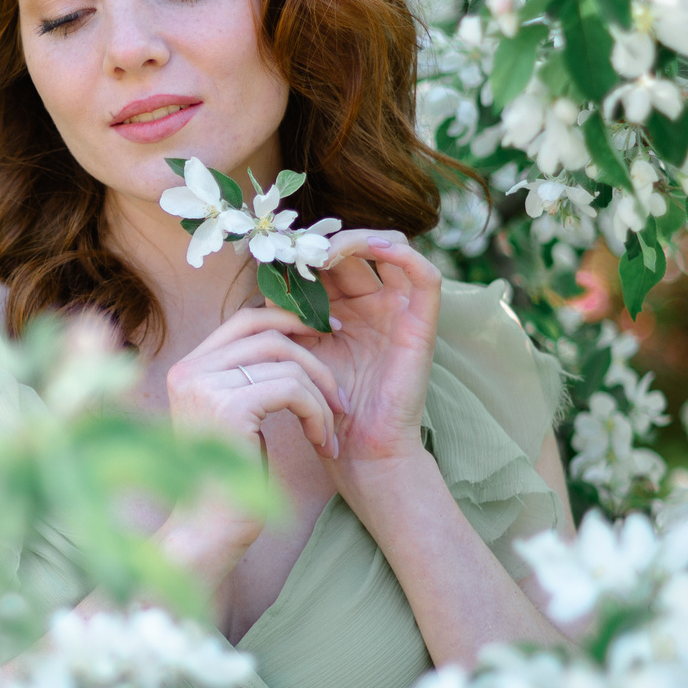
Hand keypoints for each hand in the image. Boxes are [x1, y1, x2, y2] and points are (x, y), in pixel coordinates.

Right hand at [157, 306, 348, 570]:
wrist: (211, 530)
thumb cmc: (229, 481)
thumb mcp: (237, 418)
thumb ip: (250, 378)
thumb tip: (291, 339)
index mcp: (187, 368)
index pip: (244, 319)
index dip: (288, 320)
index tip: (325, 334)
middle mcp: (188, 369)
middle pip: (266, 332)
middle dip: (313, 353)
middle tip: (341, 384)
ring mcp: (204, 384)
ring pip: (286, 361)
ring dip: (321, 394)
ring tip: (332, 427)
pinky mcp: (228, 405)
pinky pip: (293, 389)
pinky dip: (318, 414)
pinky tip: (323, 443)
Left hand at [297, 229, 441, 469]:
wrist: (354, 448)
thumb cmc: (321, 406)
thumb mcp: (295, 348)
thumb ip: (284, 310)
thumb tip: (263, 269)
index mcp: (342, 309)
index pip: (329, 258)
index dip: (307, 247)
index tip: (278, 248)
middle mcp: (373, 303)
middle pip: (356, 248)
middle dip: (326, 241)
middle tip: (299, 245)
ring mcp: (400, 311)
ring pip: (390, 248)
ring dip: (357, 240)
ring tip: (326, 251)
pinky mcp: (422, 323)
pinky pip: (424, 275)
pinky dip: (400, 253)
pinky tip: (370, 248)